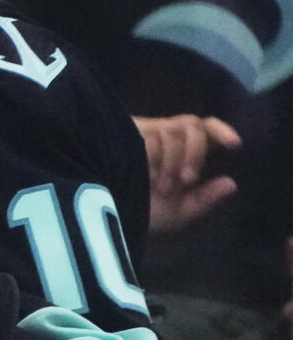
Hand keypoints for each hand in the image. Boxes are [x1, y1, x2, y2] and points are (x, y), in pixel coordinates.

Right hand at [136, 114, 239, 233]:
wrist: (106, 211)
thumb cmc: (140, 212)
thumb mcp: (177, 213)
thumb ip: (204, 200)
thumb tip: (231, 183)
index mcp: (182, 155)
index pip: (207, 127)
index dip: (221, 130)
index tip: (234, 145)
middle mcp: (167, 139)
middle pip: (194, 126)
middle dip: (195, 153)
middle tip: (187, 180)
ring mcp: (145, 133)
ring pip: (173, 131)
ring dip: (172, 161)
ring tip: (159, 185)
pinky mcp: (128, 131)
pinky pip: (152, 135)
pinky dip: (155, 156)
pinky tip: (145, 173)